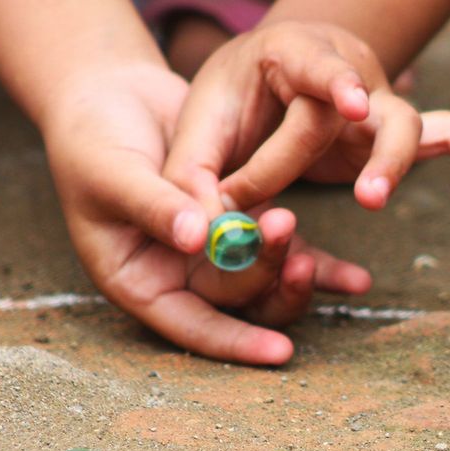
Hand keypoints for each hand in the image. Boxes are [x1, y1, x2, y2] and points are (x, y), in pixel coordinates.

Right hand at [42, 63, 369, 364]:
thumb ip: (155, 207)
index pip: (191, 327)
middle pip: (236, 301)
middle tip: (286, 233)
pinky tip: (356, 280)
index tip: (280, 351)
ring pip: (266, 282)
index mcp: (140, 283)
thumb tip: (197, 239)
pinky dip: (320, 264)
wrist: (110, 98)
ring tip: (325, 261)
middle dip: (266, 276)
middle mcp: (181, 279)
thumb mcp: (114, 174)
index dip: (235, 341)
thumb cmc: (93, 141)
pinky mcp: (244, 226)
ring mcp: (216, 257)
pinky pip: (286, 253)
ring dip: (296, 273)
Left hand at [162, 21, 449, 214]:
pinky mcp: (389, 135)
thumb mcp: (196, 135)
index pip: (314, 64)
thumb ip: (193, 180)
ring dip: (397, 166)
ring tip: (378, 204)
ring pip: (406, 125)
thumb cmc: (225, 108)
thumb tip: (200, 237)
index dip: (335, 82)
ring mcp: (374, 105)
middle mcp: (342, 74)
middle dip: (362, 155)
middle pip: (367, 107)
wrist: (258, 87)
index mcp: (287, 55)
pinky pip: (442, 134)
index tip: (353, 103)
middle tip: (366, 198)